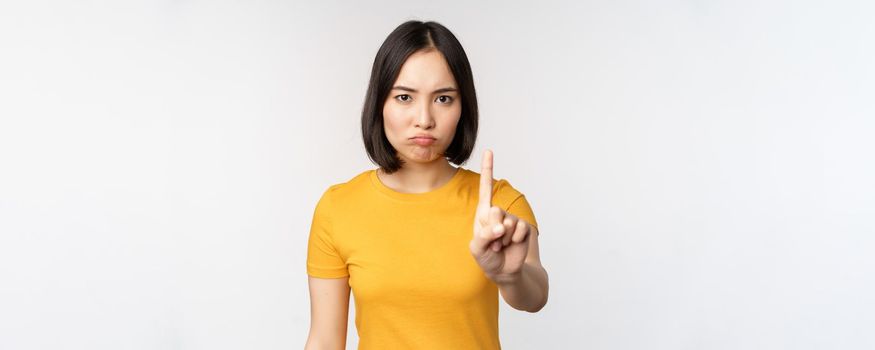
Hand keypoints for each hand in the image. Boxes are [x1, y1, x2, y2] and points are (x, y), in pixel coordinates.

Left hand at [469, 149, 531, 284]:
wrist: (505, 271)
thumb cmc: (487, 258)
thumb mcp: (478, 248)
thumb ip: (485, 236)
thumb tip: (501, 228)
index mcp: (483, 213)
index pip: (486, 188)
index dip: (488, 169)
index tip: (489, 151)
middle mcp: (497, 213)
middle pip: (495, 211)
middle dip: (492, 230)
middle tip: (493, 242)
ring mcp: (511, 219)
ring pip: (507, 223)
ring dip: (503, 239)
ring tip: (501, 246)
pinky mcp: (523, 228)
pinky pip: (520, 229)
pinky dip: (515, 240)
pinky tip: (512, 245)